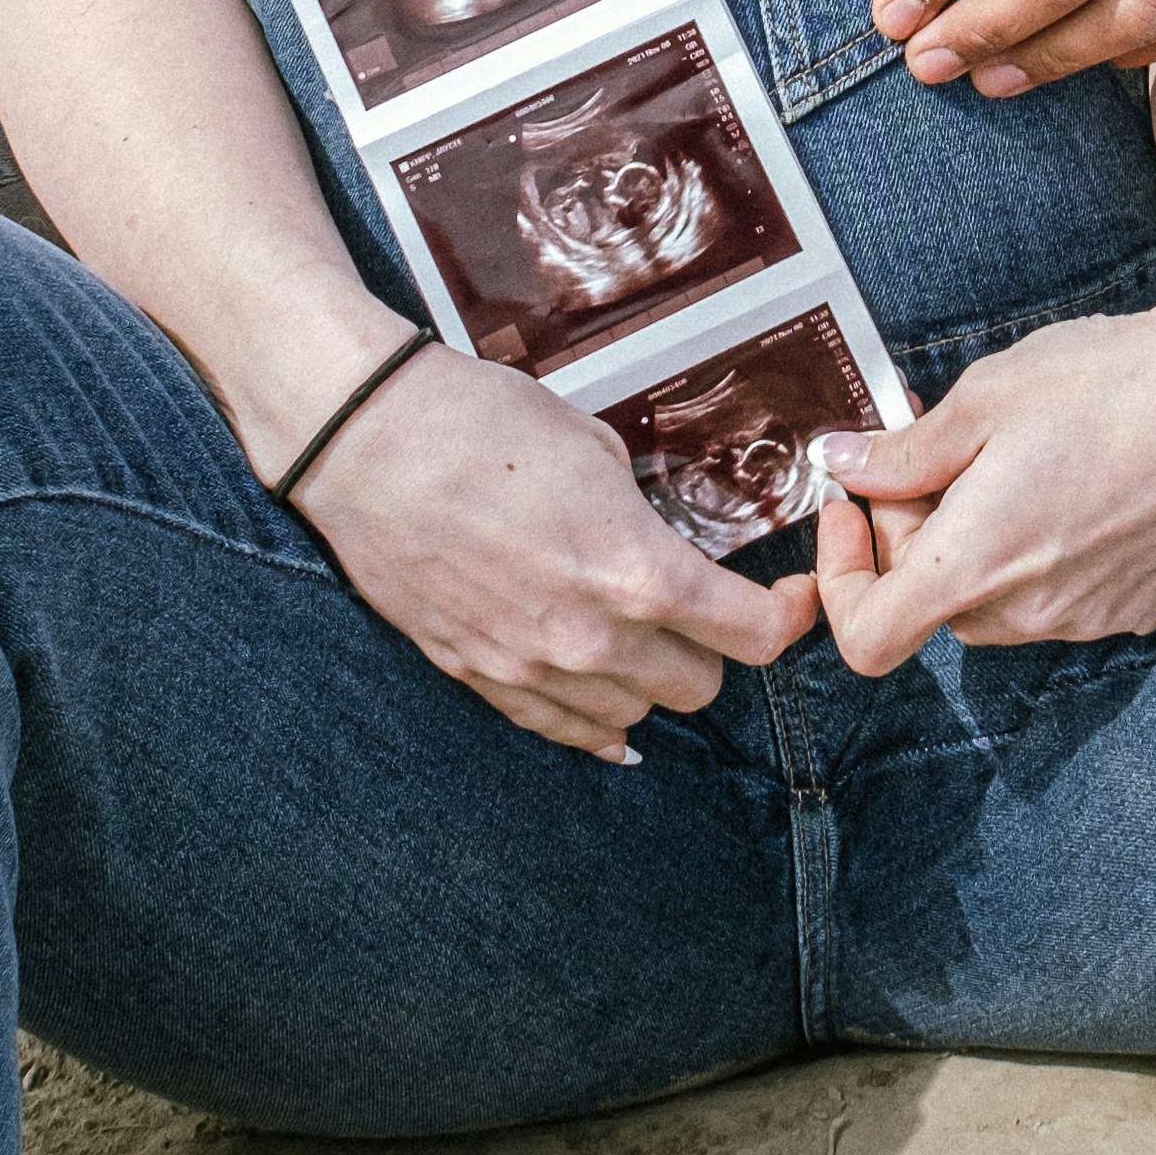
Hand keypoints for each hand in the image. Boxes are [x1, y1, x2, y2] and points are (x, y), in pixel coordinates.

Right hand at [296, 351, 814, 760]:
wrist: (366, 444)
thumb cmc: (482, 423)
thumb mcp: (593, 445)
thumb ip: (642, 513)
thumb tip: (667, 541)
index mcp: (636, 575)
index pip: (751, 637)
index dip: (785, 618)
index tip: (789, 598)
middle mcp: (593, 642)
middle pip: (699, 687)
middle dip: (714, 645)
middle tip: (704, 603)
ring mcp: (533, 671)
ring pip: (636, 715)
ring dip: (652, 676)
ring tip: (644, 631)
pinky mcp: (482, 681)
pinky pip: (565, 731)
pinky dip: (597, 720)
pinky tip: (607, 704)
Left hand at [812, 291, 1155, 675]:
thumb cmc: (1106, 383)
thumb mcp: (985, 396)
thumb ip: (903, 450)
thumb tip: (838, 467)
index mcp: (980, 562)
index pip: (871, 639)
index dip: (842, 582)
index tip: (853, 512)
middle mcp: (1031, 612)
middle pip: (935, 606)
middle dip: (917, 537)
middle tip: (939, 453)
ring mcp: (1089, 620)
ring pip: (998, 603)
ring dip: (981, 547)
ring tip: (1012, 459)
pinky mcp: (1138, 610)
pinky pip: (1060, 599)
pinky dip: (1044, 554)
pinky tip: (1073, 482)